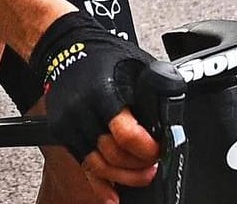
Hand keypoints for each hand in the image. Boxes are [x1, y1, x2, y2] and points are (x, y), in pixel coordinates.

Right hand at [29, 11, 171, 194]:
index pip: (126, 134)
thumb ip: (155, 90)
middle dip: (137, 167)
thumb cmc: (104, 55)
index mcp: (105, 91)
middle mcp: (83, 110)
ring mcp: (69, 123)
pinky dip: (99, 183)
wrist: (65, 47)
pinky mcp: (62, 132)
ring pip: (97, 166)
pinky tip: (112, 194)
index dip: (146, 149)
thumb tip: (174, 115)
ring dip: (122, 177)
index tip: (158, 150)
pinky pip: (83, 165)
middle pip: (112, 155)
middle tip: (153, 166)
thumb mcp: (138, 64)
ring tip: (141, 176)